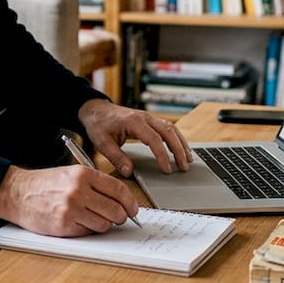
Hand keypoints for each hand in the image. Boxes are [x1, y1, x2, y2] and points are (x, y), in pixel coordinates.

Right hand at [0, 164, 139, 235]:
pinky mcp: (64, 225)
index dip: (130, 202)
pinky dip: (87, 230)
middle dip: (120, 217)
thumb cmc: (45, 184)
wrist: (17, 193)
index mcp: (83, 174)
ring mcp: (71, 209)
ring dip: (103, 225)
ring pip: (104, 224)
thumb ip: (95, 184)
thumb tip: (121, 201)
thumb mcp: (71, 174)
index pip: (118, 189)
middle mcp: (79, 190)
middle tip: (117, 218)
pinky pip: (88, 232)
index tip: (133, 209)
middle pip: (115, 210)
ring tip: (91, 218)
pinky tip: (77, 222)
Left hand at [77, 99, 192, 177]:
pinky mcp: (149, 120)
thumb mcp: (102, 143)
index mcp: (133, 122)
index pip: (154, 139)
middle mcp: (144, 117)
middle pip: (168, 132)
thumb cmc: (98, 125)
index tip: (167, 169)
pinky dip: (176, 138)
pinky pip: (168, 127)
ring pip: (171, 128)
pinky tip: (181, 148)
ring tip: (188, 159)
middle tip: (184, 167)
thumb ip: (116, 158)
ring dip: (181, 143)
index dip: (163, 155)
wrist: (95, 110)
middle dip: (179, 150)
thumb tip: (129, 172)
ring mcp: (148, 117)